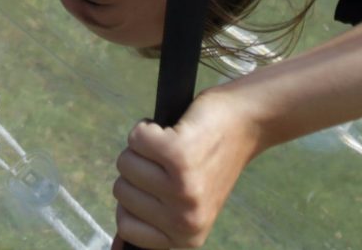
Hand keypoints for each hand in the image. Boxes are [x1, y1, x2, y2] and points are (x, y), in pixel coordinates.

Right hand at [111, 88, 262, 247]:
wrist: (246, 124)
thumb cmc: (209, 162)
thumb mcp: (186, 208)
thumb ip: (152, 227)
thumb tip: (116, 249)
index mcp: (185, 238)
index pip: (126, 227)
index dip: (134, 199)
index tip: (158, 187)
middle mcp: (184, 219)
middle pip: (121, 190)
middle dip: (140, 169)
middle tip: (173, 164)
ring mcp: (182, 188)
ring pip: (125, 162)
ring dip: (144, 147)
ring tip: (175, 146)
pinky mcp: (178, 154)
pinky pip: (136, 137)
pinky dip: (148, 126)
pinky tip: (174, 129)